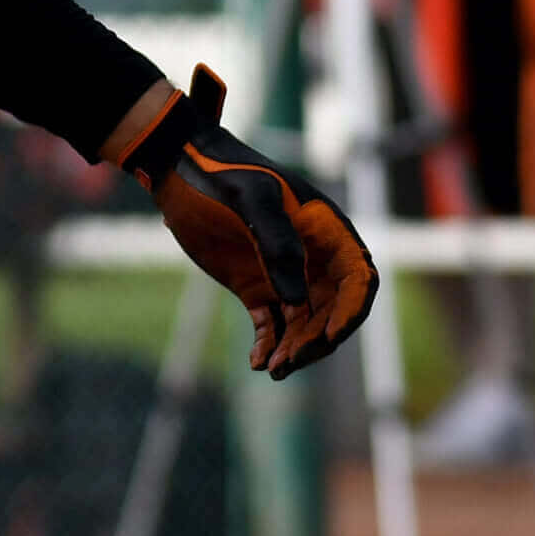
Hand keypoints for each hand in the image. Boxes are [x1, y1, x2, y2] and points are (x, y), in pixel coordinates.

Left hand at [121, 65, 378, 378]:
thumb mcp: (249, 200)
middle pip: (333, 310)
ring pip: (304, 323)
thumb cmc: (218, 174)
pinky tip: (257, 361)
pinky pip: (273, 324)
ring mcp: (283, 272)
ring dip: (295, 349)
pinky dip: (270, 345)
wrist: (176, 168)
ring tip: (271, 367)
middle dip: (317, 339)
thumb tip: (297, 301)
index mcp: (324, 229)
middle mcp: (311, 255)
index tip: (331, 336)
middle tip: (287, 361)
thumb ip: (277, 243)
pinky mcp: (256, 286)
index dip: (353, 310)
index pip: (358, 276)